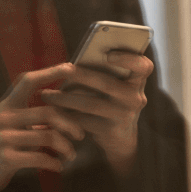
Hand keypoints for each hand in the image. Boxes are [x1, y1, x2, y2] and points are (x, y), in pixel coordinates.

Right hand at [0, 64, 85, 191]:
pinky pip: (41, 157)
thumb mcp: (14, 122)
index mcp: (7, 104)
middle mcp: (3, 117)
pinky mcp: (6, 158)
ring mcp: (3, 138)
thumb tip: (70, 100)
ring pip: (48, 136)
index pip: (28, 81)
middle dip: (70, 124)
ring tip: (71, 154)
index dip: (50, 72)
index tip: (71, 67)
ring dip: (65, 147)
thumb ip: (34, 111)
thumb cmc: (5, 143)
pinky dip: (54, 162)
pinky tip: (58, 165)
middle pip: (47, 112)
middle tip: (81, 135)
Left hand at [40, 50, 153, 177]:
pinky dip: (66, 115)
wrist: (119, 137)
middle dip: (82, 75)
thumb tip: (73, 63)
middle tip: (63, 70)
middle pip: (108, 84)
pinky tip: (52, 111)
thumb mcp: (115, 85)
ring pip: (91, 104)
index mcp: (138, 81)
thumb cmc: (111, 101)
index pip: (144, 66)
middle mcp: (136, 98)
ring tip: (46, 94)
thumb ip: (104, 72)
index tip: (108, 54)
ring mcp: (125, 115)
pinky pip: (84, 121)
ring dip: (65, 98)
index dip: (129, 58)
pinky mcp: (111, 131)